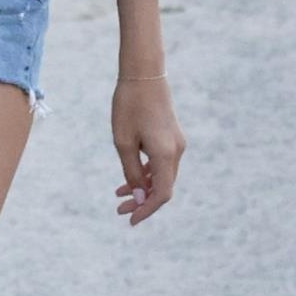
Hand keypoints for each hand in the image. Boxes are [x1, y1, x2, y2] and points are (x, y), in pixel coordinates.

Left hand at [112, 74, 184, 224]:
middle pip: (163, 188)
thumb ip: (132, 172)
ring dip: (143, 188)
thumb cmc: (129, 106)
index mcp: (166, 155)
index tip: (130, 219)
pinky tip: (130, 179)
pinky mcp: (172, 137)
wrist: (143, 75)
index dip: (147, 210)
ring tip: (119, 196)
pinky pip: (162, 164)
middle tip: (120, 209)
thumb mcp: (123, 142)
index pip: (161, 194)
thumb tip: (139, 197)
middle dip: (142, 201)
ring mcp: (176, 144)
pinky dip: (147, 174)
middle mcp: (177, 152)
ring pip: (163, 176)